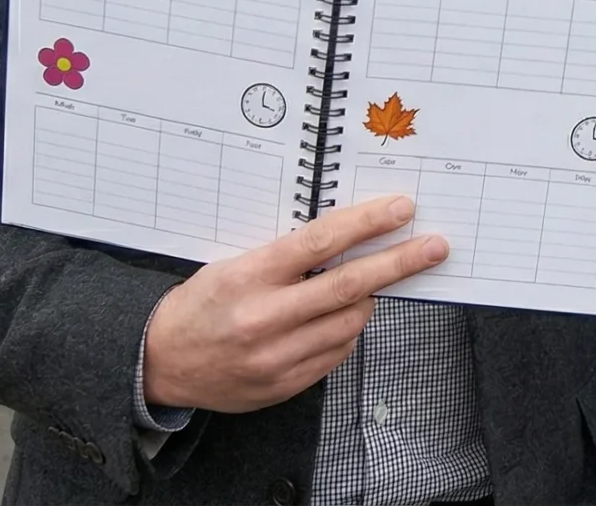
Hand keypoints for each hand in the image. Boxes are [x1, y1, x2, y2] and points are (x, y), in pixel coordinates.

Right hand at [142, 195, 445, 413]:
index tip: (401, 210)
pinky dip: (346, 331)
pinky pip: (336, 354)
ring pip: (350, 322)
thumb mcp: (233, 264)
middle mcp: (264, 319)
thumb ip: (286, 256)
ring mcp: (276, 358)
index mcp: (248, 277)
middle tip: (435, 247)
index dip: (366, 225)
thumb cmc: (201, 304)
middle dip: (399, 263)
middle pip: (348, 287)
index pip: (319, 244)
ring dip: (368, 299)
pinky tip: (338, 318)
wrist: (160, 363)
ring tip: (366, 286)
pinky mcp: (284, 386)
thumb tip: (348, 238)